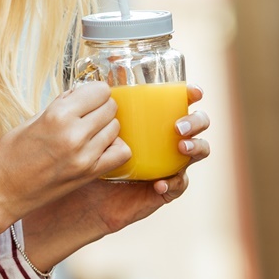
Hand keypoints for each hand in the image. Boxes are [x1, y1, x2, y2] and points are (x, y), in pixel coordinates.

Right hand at [0, 81, 128, 219]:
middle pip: (110, 107)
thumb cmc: (10, 155)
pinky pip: (121, 153)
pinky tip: (100, 147)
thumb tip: (83, 94)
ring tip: (89, 131)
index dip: (94, 92)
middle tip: (87, 114)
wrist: (2, 191)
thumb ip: (61, 106)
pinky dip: (115, 147)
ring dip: (106, 126)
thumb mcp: (32, 120)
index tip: (87, 97)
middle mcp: (74, 135)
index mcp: (57, 116)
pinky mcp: (89, 174)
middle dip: (101, 107)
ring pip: (116, 128)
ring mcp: (84, 157)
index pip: (99, 91)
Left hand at [19, 84, 211, 272]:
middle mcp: (164, 140)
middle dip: (196, 120)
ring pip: (198, 151)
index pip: (178, 102)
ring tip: (180, 147)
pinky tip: (159, 182)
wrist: (80, 195)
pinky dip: (174, 182)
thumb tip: (94, 83)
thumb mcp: (88, 128)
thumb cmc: (84, 157)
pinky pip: (179, 185)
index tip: (192, 90)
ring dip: (195, 147)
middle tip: (178, 125)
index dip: (190, 94)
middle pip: (197, 123)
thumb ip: (95, 108)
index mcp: (150, 121)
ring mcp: (168, 164)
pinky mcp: (163, 188)